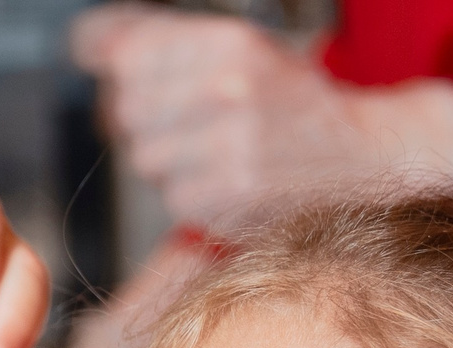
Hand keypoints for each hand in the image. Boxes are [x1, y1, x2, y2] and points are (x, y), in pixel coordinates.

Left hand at [71, 4, 452, 230]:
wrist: (366, 157)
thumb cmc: (296, 105)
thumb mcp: (239, 50)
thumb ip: (161, 42)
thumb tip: (87, 46)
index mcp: (226, 42)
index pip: (119, 50)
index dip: (110, 61)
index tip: (113, 67)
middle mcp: (225, 89)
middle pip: (125, 108)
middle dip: (147, 117)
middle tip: (191, 121)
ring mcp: (225, 147)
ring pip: (144, 157)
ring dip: (170, 160)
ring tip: (218, 153)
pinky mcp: (227, 199)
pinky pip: (172, 197)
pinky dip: (193, 195)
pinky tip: (229, 182)